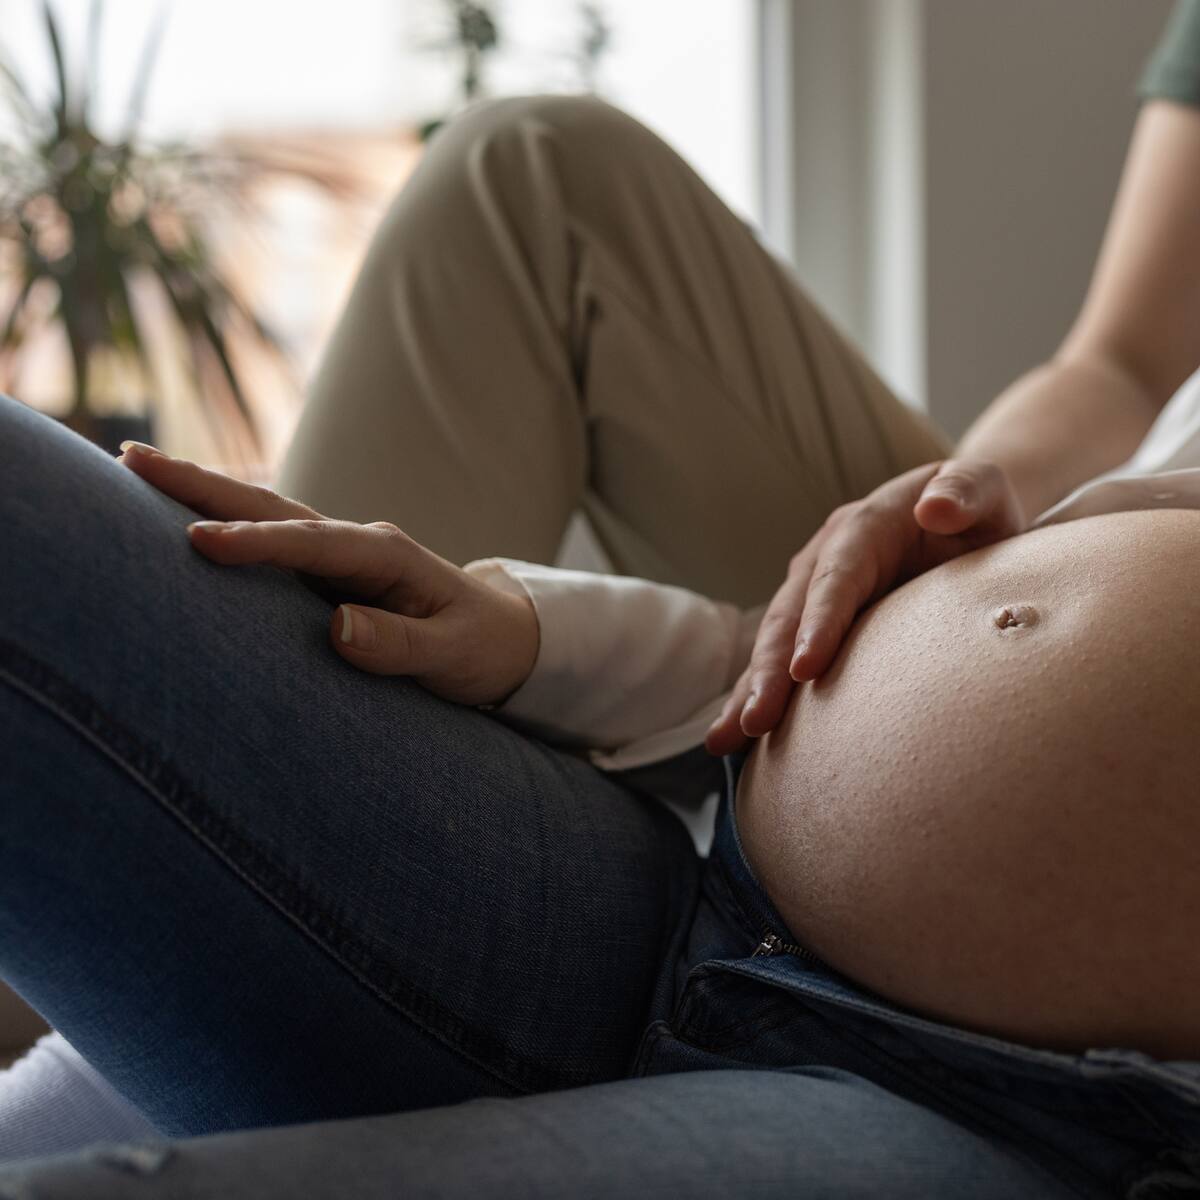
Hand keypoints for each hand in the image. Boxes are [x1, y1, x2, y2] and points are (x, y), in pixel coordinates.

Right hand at [117, 442, 539, 706]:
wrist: (502, 636)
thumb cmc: (477, 648)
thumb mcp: (450, 655)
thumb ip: (399, 646)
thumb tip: (337, 629)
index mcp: (387, 556)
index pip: (311, 545)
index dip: (256, 544)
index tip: (198, 542)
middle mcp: (357, 542)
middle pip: (273, 508)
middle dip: (204, 485)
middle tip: (132, 459)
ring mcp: (338, 551)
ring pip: (262, 514)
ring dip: (203, 491)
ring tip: (134, 467)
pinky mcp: (326, 569)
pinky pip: (267, 538)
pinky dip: (223, 519)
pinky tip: (178, 511)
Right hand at [704, 459, 1025, 754]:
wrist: (960, 520)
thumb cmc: (976, 512)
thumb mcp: (983, 490)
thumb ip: (967, 492)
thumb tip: (934, 508)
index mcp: (863, 528)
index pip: (836, 577)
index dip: (818, 622)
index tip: (804, 668)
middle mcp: (824, 560)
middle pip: (788, 616)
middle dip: (768, 670)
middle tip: (755, 720)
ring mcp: (811, 593)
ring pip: (772, 644)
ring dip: (749, 690)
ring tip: (727, 739)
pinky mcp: (811, 624)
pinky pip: (778, 662)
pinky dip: (754, 697)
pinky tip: (734, 740)